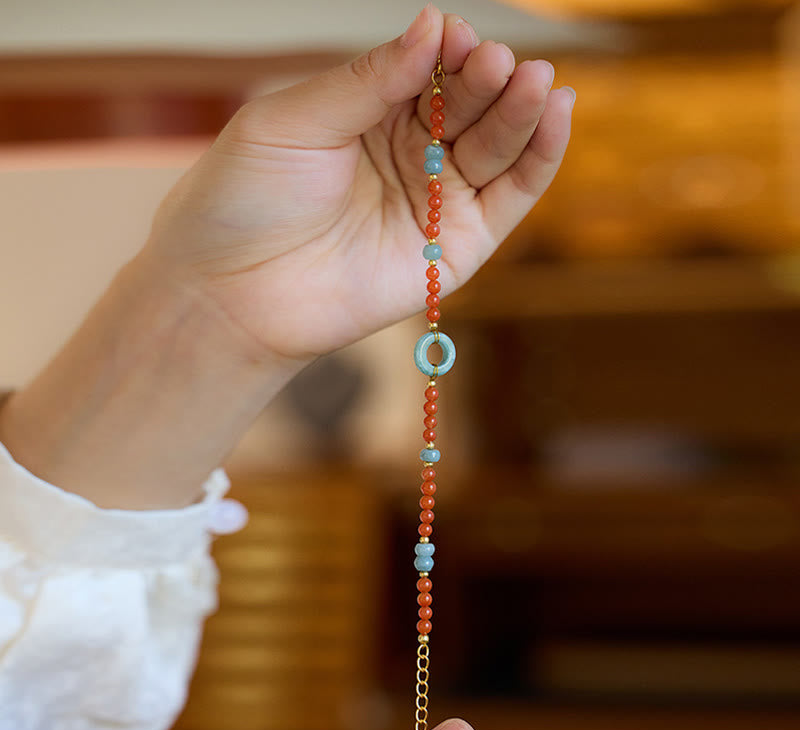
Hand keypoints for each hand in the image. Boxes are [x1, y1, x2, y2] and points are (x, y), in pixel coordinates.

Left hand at [143, 4, 573, 362]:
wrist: (230, 294)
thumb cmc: (243, 200)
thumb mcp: (295, 122)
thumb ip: (368, 80)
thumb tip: (434, 24)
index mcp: (367, 115)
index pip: (428, 71)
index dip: (448, 52)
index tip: (456, 36)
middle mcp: (408, 155)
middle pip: (468, 106)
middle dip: (488, 80)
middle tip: (497, 62)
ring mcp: (434, 202)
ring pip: (495, 147)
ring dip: (520, 111)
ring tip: (534, 80)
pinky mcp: (456, 251)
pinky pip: (509, 199)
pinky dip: (538, 159)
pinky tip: (555, 116)